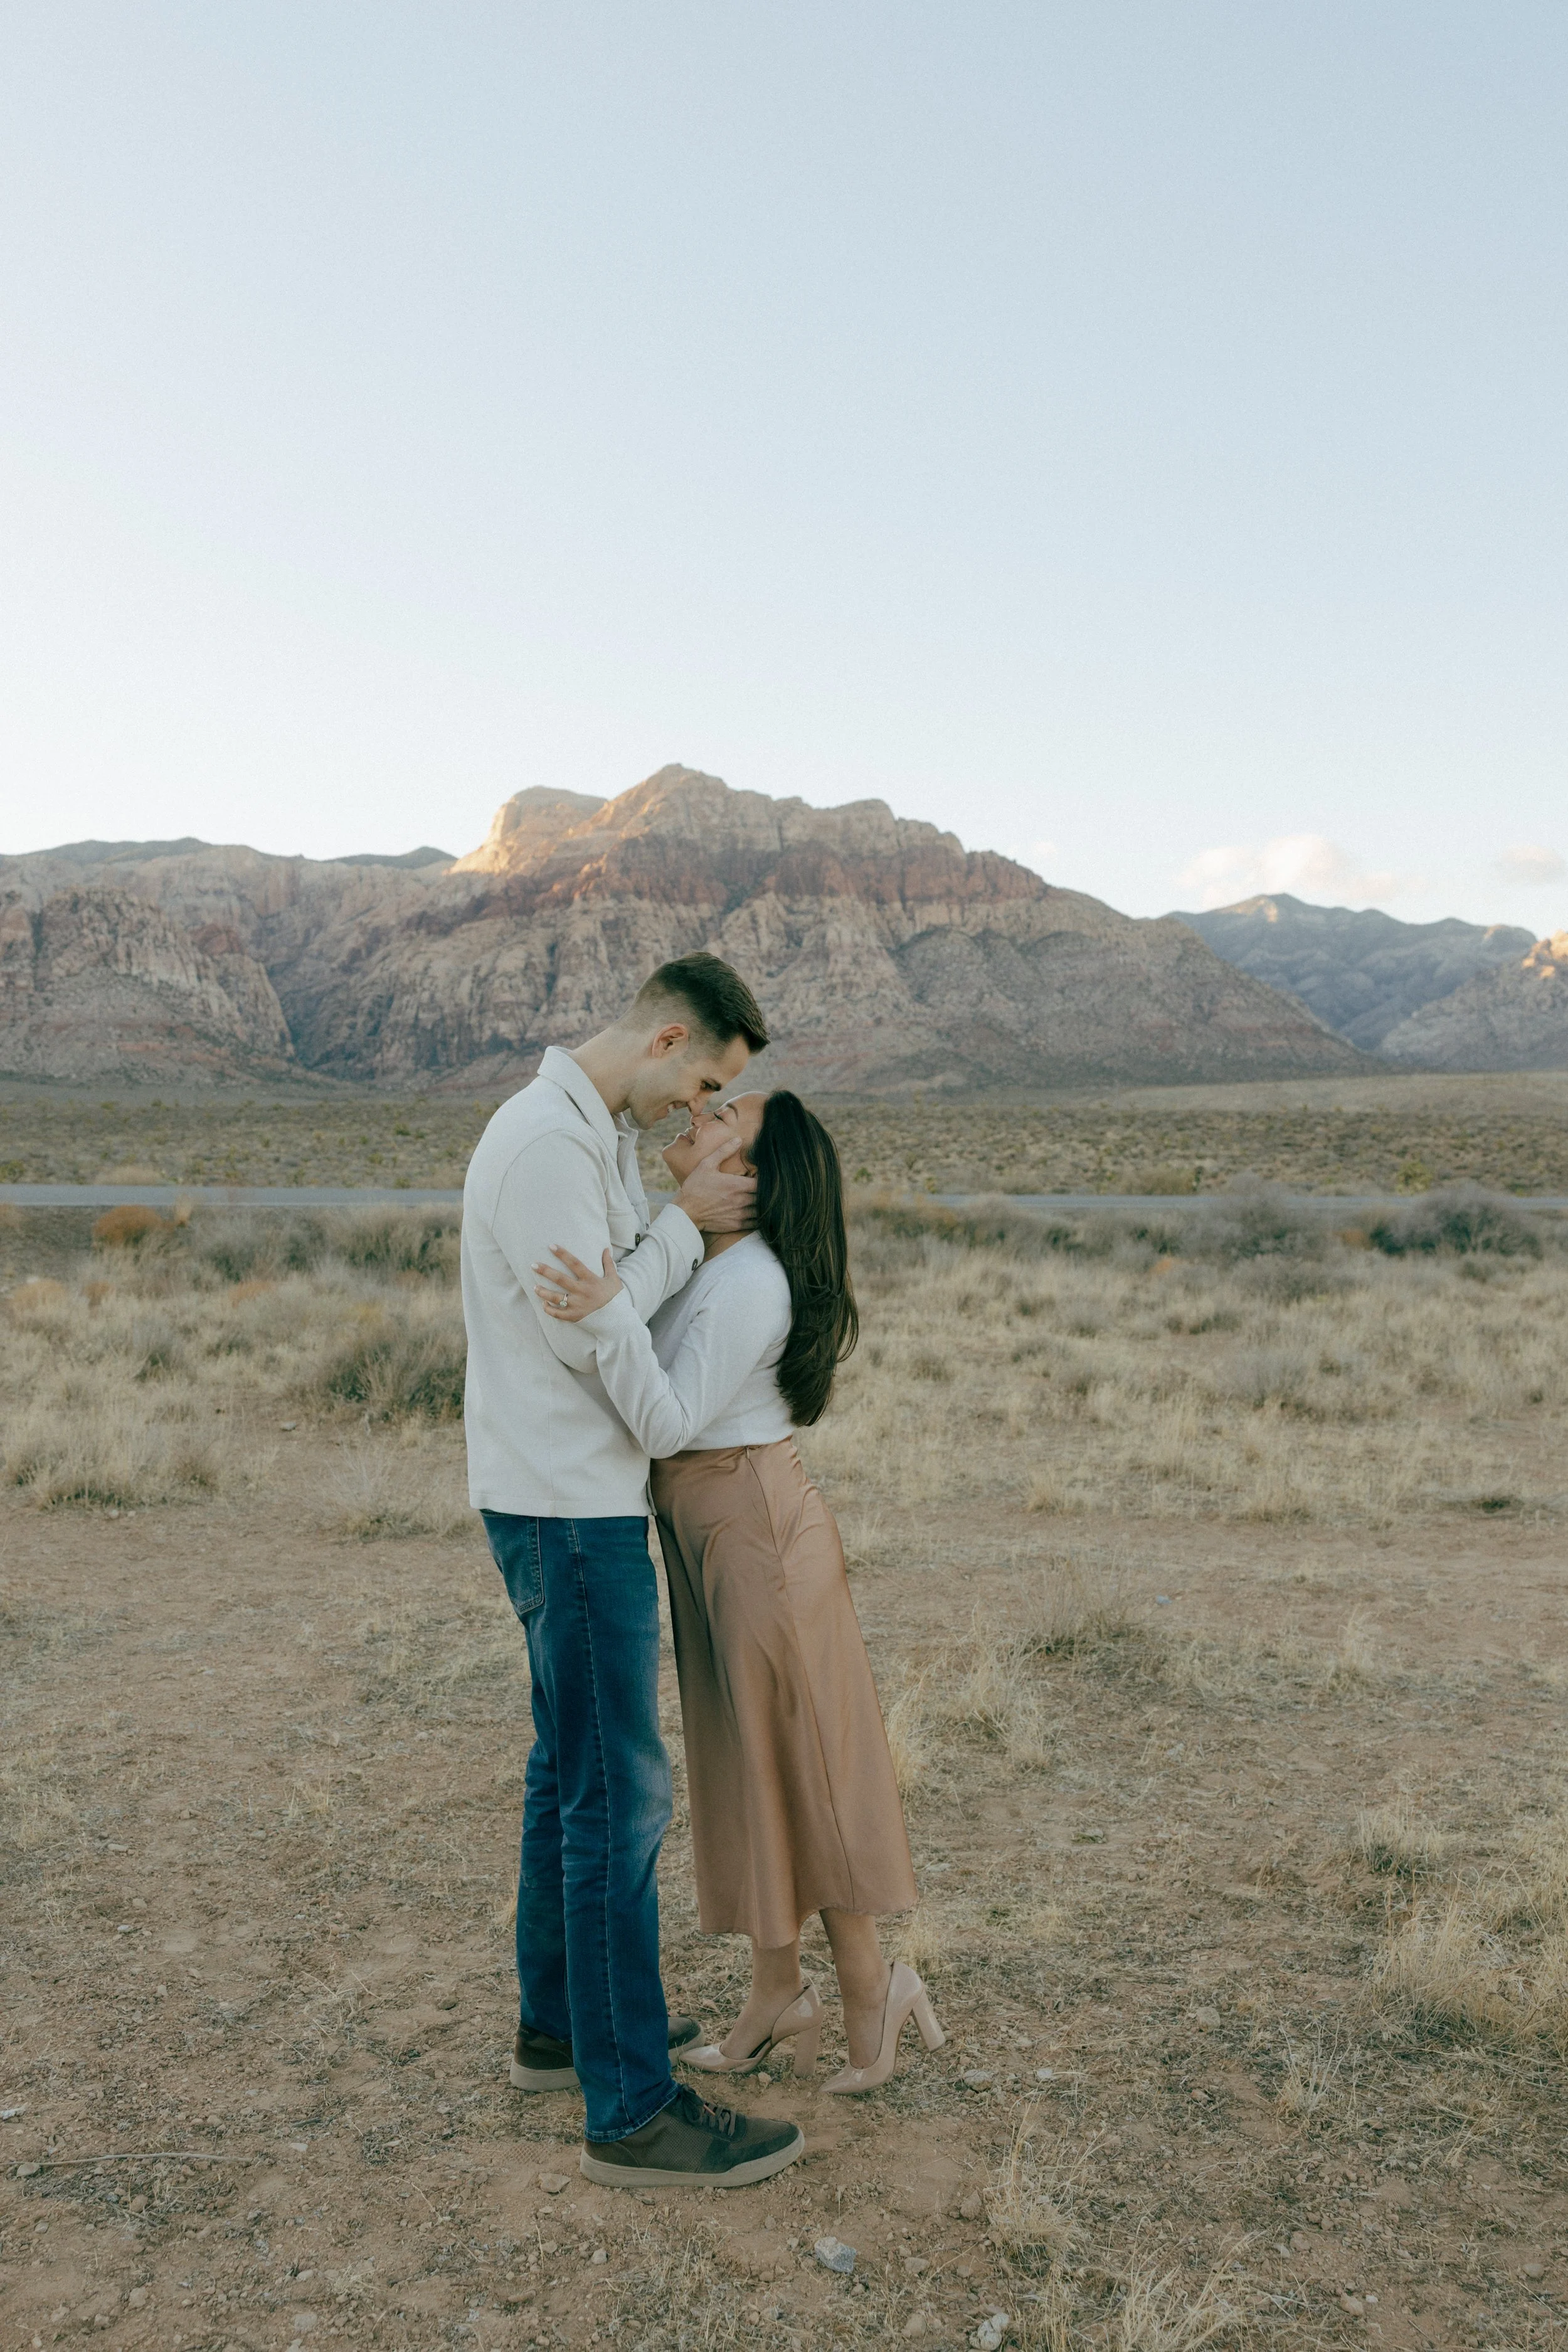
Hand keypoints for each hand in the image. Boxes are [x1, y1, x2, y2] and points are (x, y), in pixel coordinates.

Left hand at [534, 1246, 623, 1321]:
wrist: (618, 1321)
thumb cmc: (615, 1298)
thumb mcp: (614, 1279)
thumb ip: (608, 1264)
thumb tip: (606, 1249)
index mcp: (591, 1280)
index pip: (575, 1263)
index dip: (563, 1254)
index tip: (551, 1246)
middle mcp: (582, 1292)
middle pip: (560, 1279)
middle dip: (546, 1271)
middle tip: (533, 1265)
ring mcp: (577, 1305)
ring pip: (556, 1297)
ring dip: (543, 1292)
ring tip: (534, 1287)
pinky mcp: (574, 1317)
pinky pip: (558, 1314)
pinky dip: (549, 1309)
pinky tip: (543, 1304)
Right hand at [673, 1120, 756, 1234]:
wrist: (686, 1211)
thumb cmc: (695, 1187)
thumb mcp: (707, 1165)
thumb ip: (724, 1151)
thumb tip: (738, 1139)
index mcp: (737, 1185)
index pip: (762, 1183)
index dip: (766, 1181)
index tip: (763, 1178)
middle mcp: (741, 1200)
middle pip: (764, 1197)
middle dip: (766, 1193)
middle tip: (766, 1189)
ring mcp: (740, 1214)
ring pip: (762, 1211)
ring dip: (764, 1206)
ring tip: (762, 1201)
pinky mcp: (736, 1225)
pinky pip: (755, 1223)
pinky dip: (759, 1219)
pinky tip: (756, 1214)